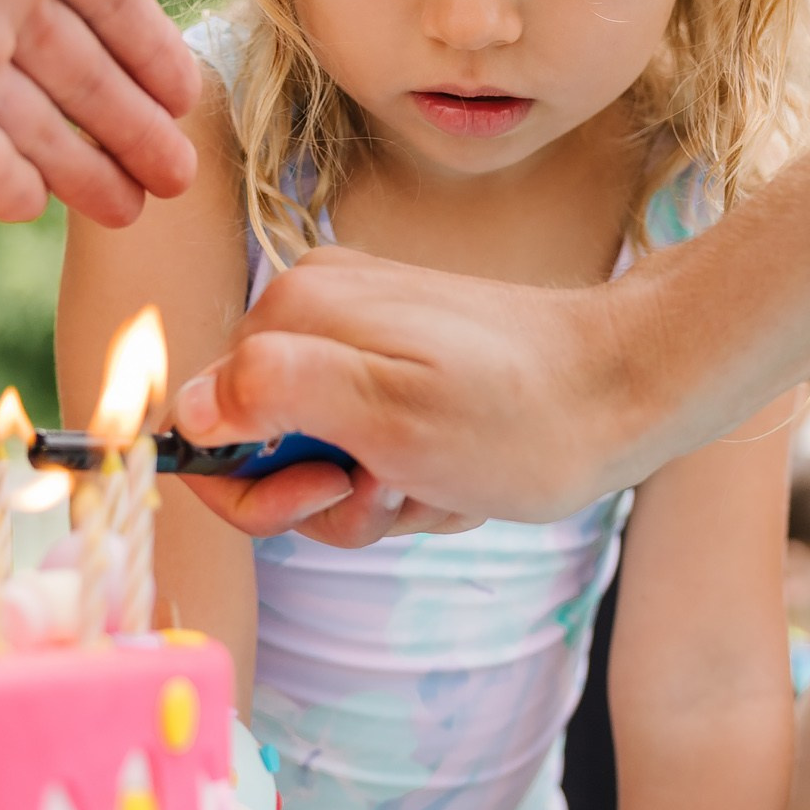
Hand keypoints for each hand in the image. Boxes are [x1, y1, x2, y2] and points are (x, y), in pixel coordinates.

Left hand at [0, 0, 200, 225]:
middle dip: (131, 124)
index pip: (107, 0)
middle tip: (179, 174)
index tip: (186, 92)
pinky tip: (39, 210)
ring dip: (87, 168)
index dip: (148, 46)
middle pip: (78, 75)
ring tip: (137, 206)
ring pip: (36, 129)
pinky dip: (6, 188)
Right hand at [171, 247, 662, 542]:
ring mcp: (360, 339)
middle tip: (398, 488)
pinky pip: (366, 448)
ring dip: (378, 496)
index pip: (203, 426)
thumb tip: (182, 407)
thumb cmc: (520, 416)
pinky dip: (408, 479)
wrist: (627, 392)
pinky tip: (456, 474)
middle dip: (330, 497)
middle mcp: (315, 314)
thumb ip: (275, 395)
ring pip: (319, 462)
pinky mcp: (400, 365)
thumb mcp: (390, 416)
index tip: (337, 490)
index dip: (261, 491)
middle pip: (263, 451)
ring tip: (439, 481)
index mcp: (294, 312)